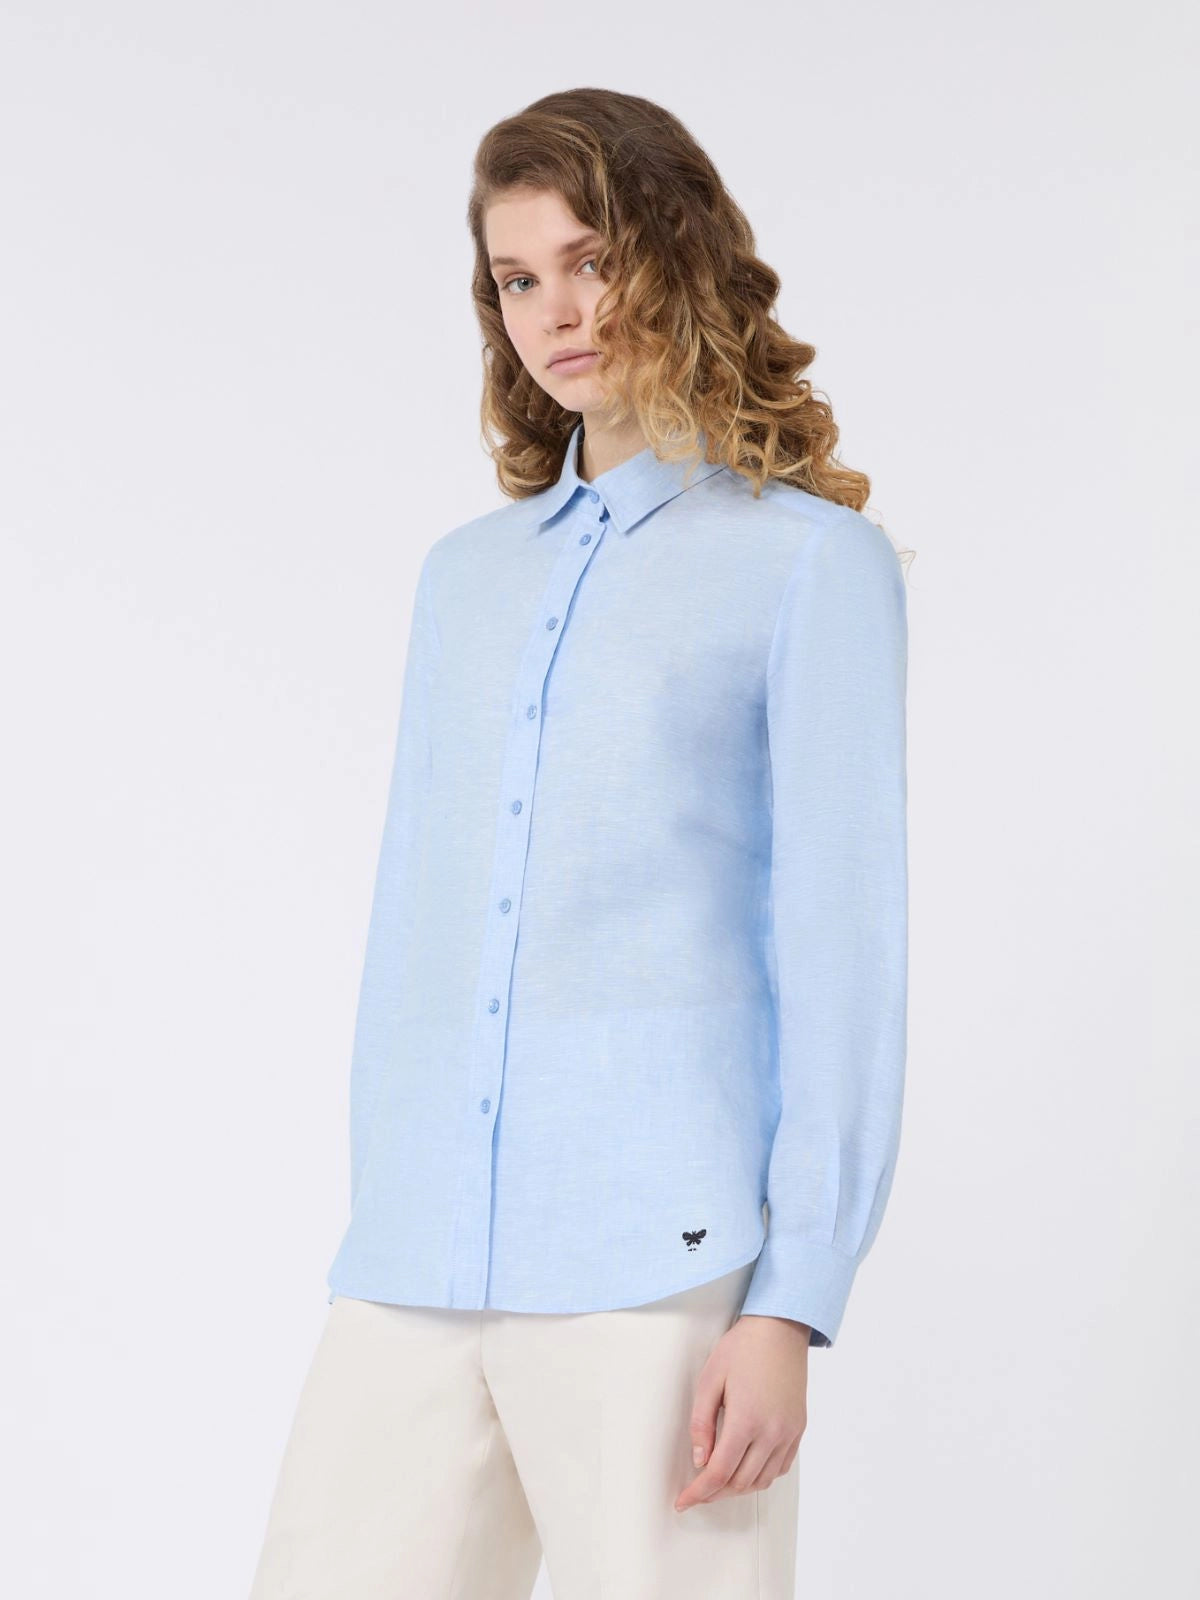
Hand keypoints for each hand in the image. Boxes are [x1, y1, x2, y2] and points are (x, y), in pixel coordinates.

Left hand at [673, 1313, 808, 1511]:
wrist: (780, 1329)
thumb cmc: (742, 1348)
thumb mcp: (710, 1379)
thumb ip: (701, 1423)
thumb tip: (700, 1460)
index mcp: (746, 1420)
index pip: (719, 1472)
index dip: (699, 1493)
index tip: (683, 1502)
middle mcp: (772, 1432)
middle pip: (740, 1482)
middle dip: (715, 1492)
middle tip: (696, 1491)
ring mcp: (789, 1432)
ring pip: (762, 1480)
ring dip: (738, 1487)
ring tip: (718, 1481)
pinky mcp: (798, 1429)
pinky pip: (780, 1467)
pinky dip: (761, 1476)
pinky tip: (746, 1468)